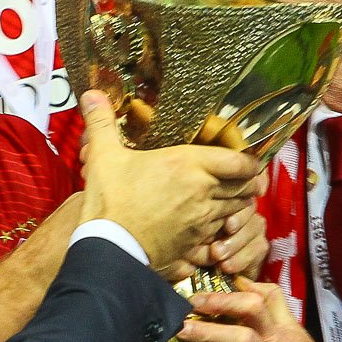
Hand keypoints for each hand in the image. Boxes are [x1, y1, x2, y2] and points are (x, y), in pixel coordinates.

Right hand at [77, 91, 263, 274]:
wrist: (109, 248)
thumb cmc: (110, 200)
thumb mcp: (104, 156)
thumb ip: (102, 123)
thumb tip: (91, 94)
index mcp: (188, 164)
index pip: (239, 161)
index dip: (250, 161)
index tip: (249, 159)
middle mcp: (203, 191)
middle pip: (244, 186)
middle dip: (248, 182)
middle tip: (247, 178)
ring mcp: (202, 220)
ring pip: (236, 211)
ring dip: (238, 204)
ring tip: (234, 198)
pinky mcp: (196, 243)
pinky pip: (221, 232)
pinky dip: (224, 227)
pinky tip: (215, 224)